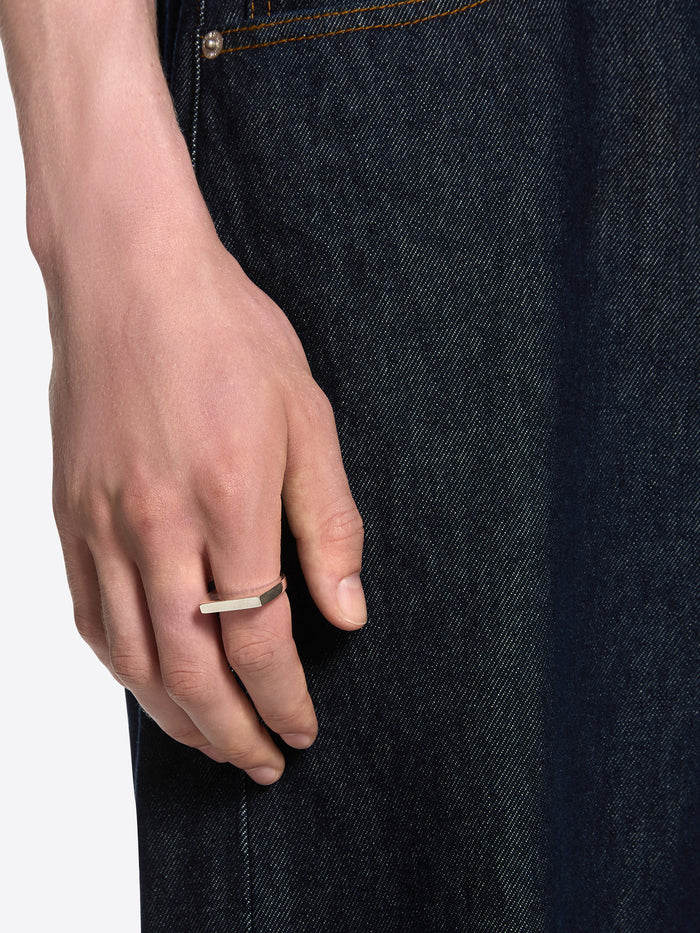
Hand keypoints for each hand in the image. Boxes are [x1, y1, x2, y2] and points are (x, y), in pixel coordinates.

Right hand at [50, 225, 365, 784]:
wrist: (131, 278)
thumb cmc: (227, 335)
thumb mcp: (307, 417)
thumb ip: (328, 523)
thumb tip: (347, 610)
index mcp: (229, 501)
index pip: (259, 639)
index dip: (284, 699)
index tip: (305, 729)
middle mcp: (157, 526)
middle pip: (192, 669)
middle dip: (233, 731)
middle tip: (263, 763)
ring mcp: (102, 525)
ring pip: (133, 658)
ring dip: (176, 716)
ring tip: (213, 742)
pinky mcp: (69, 515)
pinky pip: (89, 616)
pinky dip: (123, 667)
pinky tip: (149, 682)